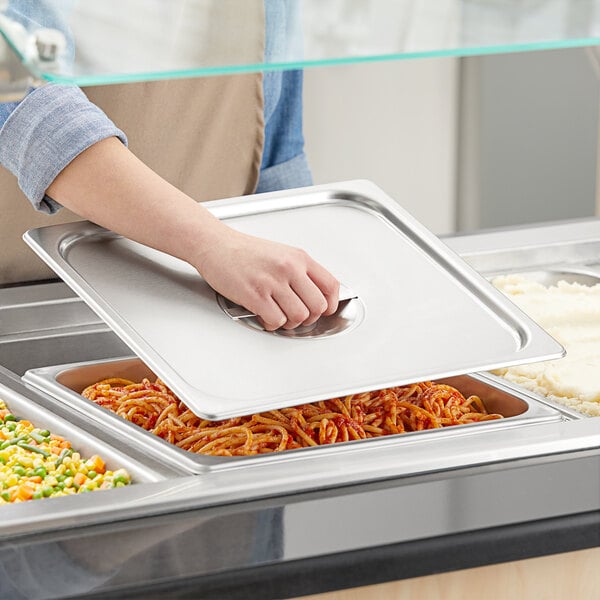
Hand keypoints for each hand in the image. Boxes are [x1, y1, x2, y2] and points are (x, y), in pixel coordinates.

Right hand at [194, 224, 339, 330]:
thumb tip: (315, 295)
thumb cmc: (244, 251)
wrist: (215, 245)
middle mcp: (289, 268)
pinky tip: (265, 315)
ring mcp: (272, 282)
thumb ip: (300, 272)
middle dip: (309, 317)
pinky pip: (276, 321)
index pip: (330, 286)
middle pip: (317, 306)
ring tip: (279, 315)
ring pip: (299, 316)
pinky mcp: (255, 295)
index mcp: (299, 258)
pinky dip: (272, 323)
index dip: (330, 304)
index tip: (324, 310)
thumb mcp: (281, 253)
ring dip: (290, 323)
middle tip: (297, 315)